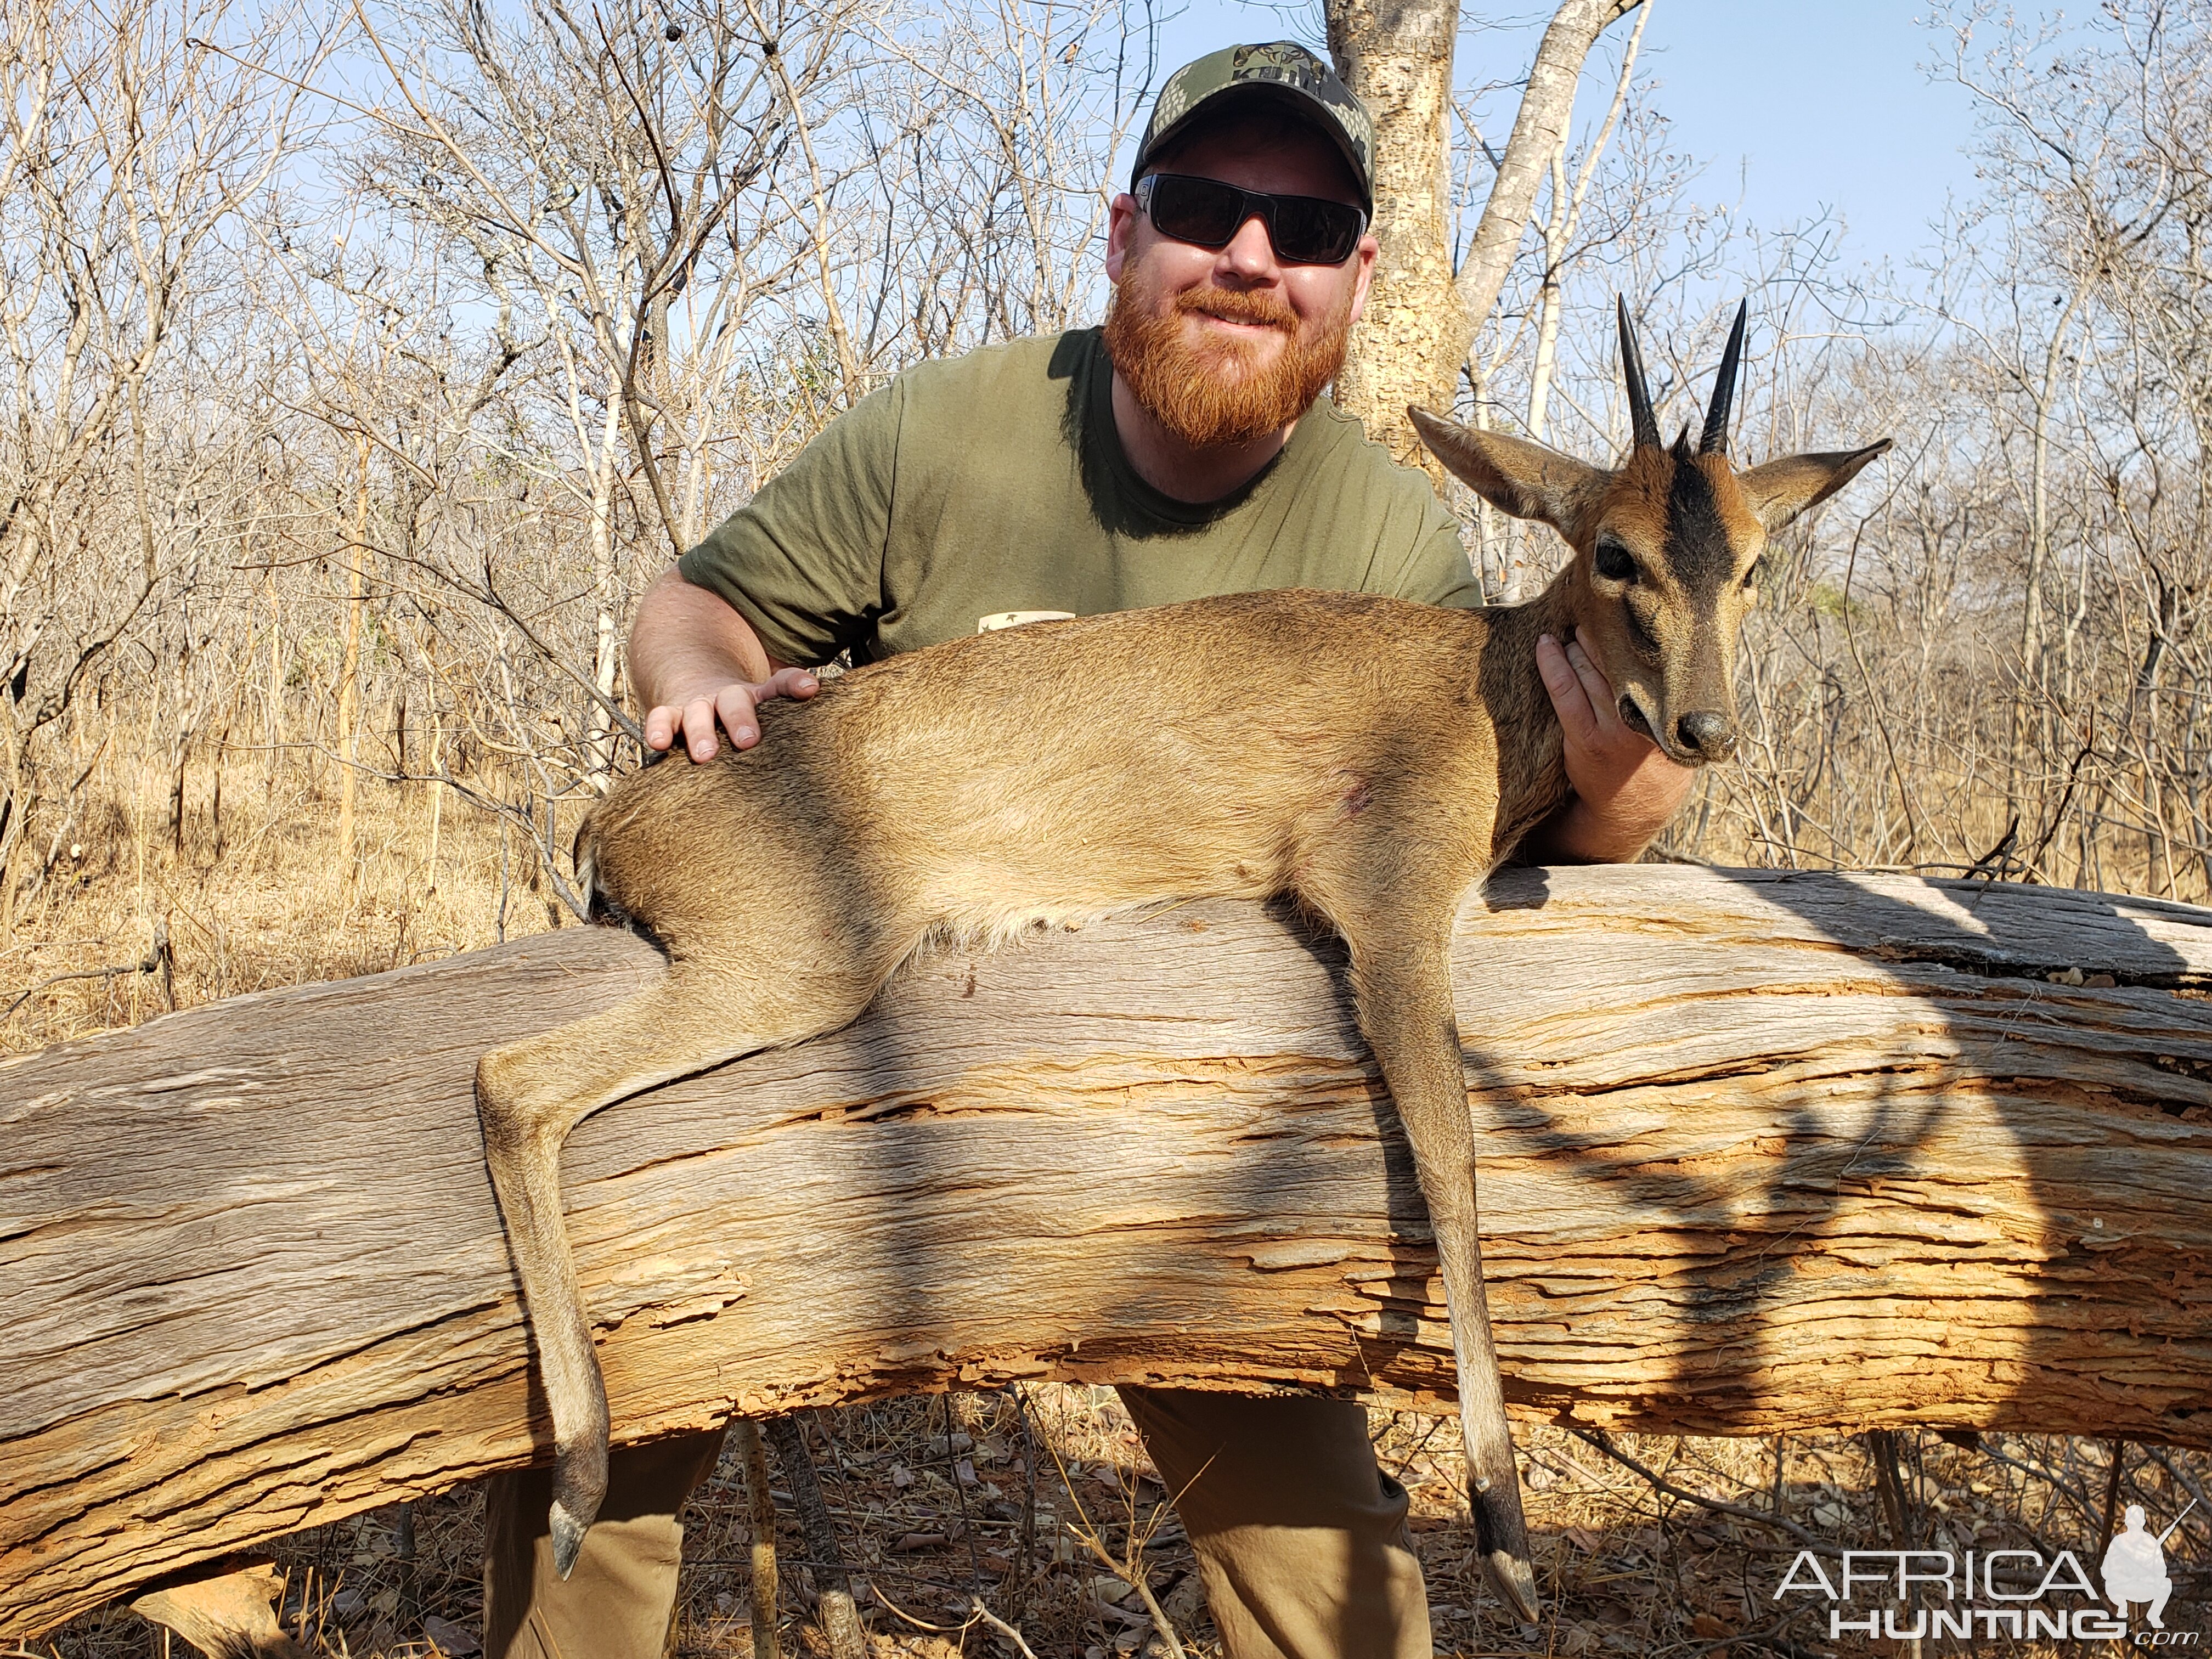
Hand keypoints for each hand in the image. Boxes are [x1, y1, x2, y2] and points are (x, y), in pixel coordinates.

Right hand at [644, 667, 818, 761]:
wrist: (694, 678)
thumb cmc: (741, 709)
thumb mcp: (765, 704)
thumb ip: (790, 706)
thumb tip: (820, 704)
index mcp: (755, 695)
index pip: (777, 684)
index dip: (793, 683)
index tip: (810, 689)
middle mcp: (725, 696)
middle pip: (734, 702)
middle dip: (741, 720)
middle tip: (749, 741)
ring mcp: (696, 705)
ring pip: (697, 714)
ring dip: (701, 732)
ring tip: (706, 754)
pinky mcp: (669, 715)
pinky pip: (660, 719)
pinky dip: (657, 729)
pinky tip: (657, 744)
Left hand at [1530, 633, 1694, 863]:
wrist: (1635, 808)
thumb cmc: (1657, 758)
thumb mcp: (1677, 723)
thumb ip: (1674, 688)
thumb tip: (1683, 639)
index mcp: (1669, 707)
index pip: (1648, 656)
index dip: (1635, 629)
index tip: (1628, 605)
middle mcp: (1643, 716)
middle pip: (1616, 658)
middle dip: (1603, 631)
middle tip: (1595, 612)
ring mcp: (1612, 727)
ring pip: (1588, 669)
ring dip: (1577, 646)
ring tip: (1573, 631)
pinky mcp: (1584, 738)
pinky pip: (1563, 690)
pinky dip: (1552, 663)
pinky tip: (1545, 645)